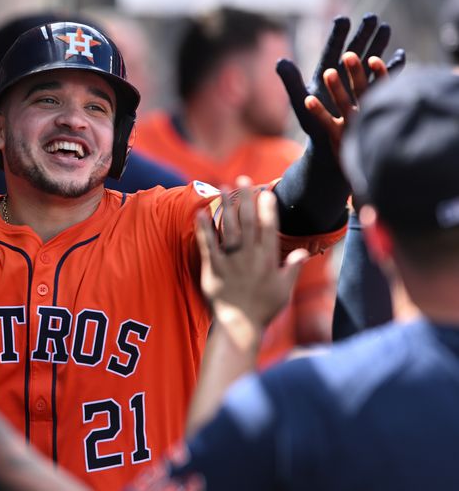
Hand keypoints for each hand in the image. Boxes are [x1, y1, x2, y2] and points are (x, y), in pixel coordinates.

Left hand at [197, 177, 307, 344]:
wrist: (239, 326)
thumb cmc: (264, 309)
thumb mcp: (284, 289)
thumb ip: (292, 268)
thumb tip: (305, 251)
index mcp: (268, 260)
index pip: (268, 228)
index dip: (267, 209)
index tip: (266, 192)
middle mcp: (249, 257)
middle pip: (247, 222)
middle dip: (245, 198)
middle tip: (242, 179)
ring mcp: (230, 261)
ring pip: (228, 228)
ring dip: (226, 206)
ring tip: (223, 187)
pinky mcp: (212, 268)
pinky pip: (207, 244)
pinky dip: (204, 228)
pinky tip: (200, 212)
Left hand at [276, 14, 404, 144]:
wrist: (328, 149)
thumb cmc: (312, 126)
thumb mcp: (300, 101)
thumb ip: (292, 81)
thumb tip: (280, 61)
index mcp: (325, 76)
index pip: (331, 51)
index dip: (337, 36)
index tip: (343, 19)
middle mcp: (343, 79)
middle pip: (354, 52)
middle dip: (362, 35)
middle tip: (371, 17)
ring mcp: (357, 89)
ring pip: (370, 63)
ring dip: (377, 47)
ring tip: (385, 28)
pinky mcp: (369, 100)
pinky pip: (381, 83)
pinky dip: (390, 70)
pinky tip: (400, 56)